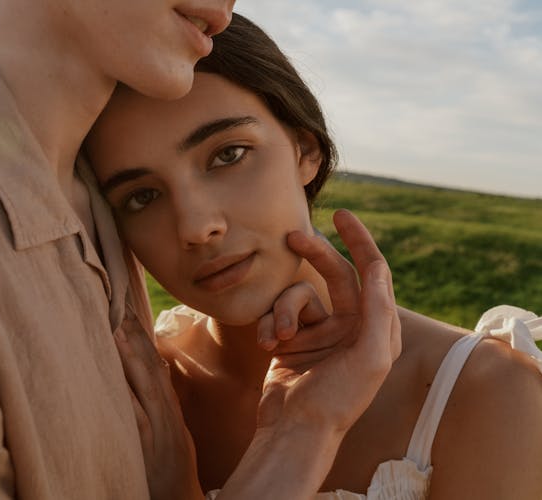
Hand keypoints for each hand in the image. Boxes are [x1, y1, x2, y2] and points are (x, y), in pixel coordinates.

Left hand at [114, 310, 203, 499]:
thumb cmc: (170, 466)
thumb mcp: (169, 428)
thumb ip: (157, 400)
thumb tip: (146, 371)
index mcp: (168, 405)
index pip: (153, 360)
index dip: (140, 331)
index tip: (124, 304)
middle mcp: (165, 410)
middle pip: (149, 363)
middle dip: (133, 331)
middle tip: (115, 301)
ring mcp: (158, 426)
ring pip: (143, 383)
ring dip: (128, 352)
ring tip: (112, 324)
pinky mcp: (148, 444)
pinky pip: (135, 414)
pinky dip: (126, 392)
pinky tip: (113, 374)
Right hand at [257, 209, 400, 433]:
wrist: (296, 430)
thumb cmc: (338, 399)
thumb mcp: (371, 356)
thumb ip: (378, 310)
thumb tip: (377, 267)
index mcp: (376, 328)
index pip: (372, 272)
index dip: (360, 240)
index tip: (341, 214)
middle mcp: (350, 326)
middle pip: (333, 273)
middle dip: (313, 255)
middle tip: (292, 236)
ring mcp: (319, 332)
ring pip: (298, 295)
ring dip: (284, 311)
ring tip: (278, 335)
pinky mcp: (291, 339)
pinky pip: (278, 313)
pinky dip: (270, 324)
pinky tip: (267, 344)